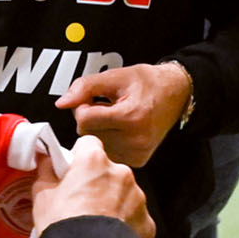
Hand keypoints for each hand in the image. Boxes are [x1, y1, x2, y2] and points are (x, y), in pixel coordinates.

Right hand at [30, 135, 153, 237]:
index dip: (79, 157)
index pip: (89, 144)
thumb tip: (47, 161)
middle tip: (81, 202)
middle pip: (108, 170)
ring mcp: (137, 197)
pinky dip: (125, 225)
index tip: (72, 171)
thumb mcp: (42, 194)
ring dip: (113, 202)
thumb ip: (46, 171)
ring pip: (124, 193)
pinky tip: (108, 236)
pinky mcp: (147, 222)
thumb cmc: (63, 225)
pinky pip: (135, 217)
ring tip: (95, 223)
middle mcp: (121, 173)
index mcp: (94, 161)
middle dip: (97, 182)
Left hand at [56, 62, 190, 166]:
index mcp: (131, 117)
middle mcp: (136, 139)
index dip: (82, 106)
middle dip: (89, 118)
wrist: (176, 93)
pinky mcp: (138, 161)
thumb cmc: (147, 83)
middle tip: (104, 105)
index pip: (84, 120)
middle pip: (88, 134)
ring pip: (96, 145)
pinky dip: (108, 140)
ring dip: (98, 130)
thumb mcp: (115, 76)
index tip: (93, 98)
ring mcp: (138, 153)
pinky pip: (108, 152)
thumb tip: (62, 103)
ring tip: (114, 117)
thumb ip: (85, 87)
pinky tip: (120, 129)